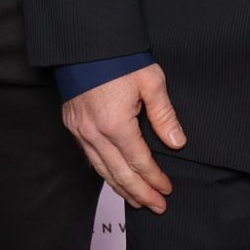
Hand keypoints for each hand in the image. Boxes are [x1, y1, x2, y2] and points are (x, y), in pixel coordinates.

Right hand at [62, 64, 187, 213]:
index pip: (139, 162)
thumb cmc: (119, 57)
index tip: (167, 190)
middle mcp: (94, 133)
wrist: (86, 42)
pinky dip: (105, 173)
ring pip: (102, 170)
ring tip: (137, 202)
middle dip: (140, 193)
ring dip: (121, 188)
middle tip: (156, 207)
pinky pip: (90, 158)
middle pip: (120, 174)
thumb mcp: (151, 81)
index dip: (154, 179)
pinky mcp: (73, 125)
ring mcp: (80, 131)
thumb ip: (164, 115)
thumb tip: (177, 143)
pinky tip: (114, 179)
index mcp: (115, 125)